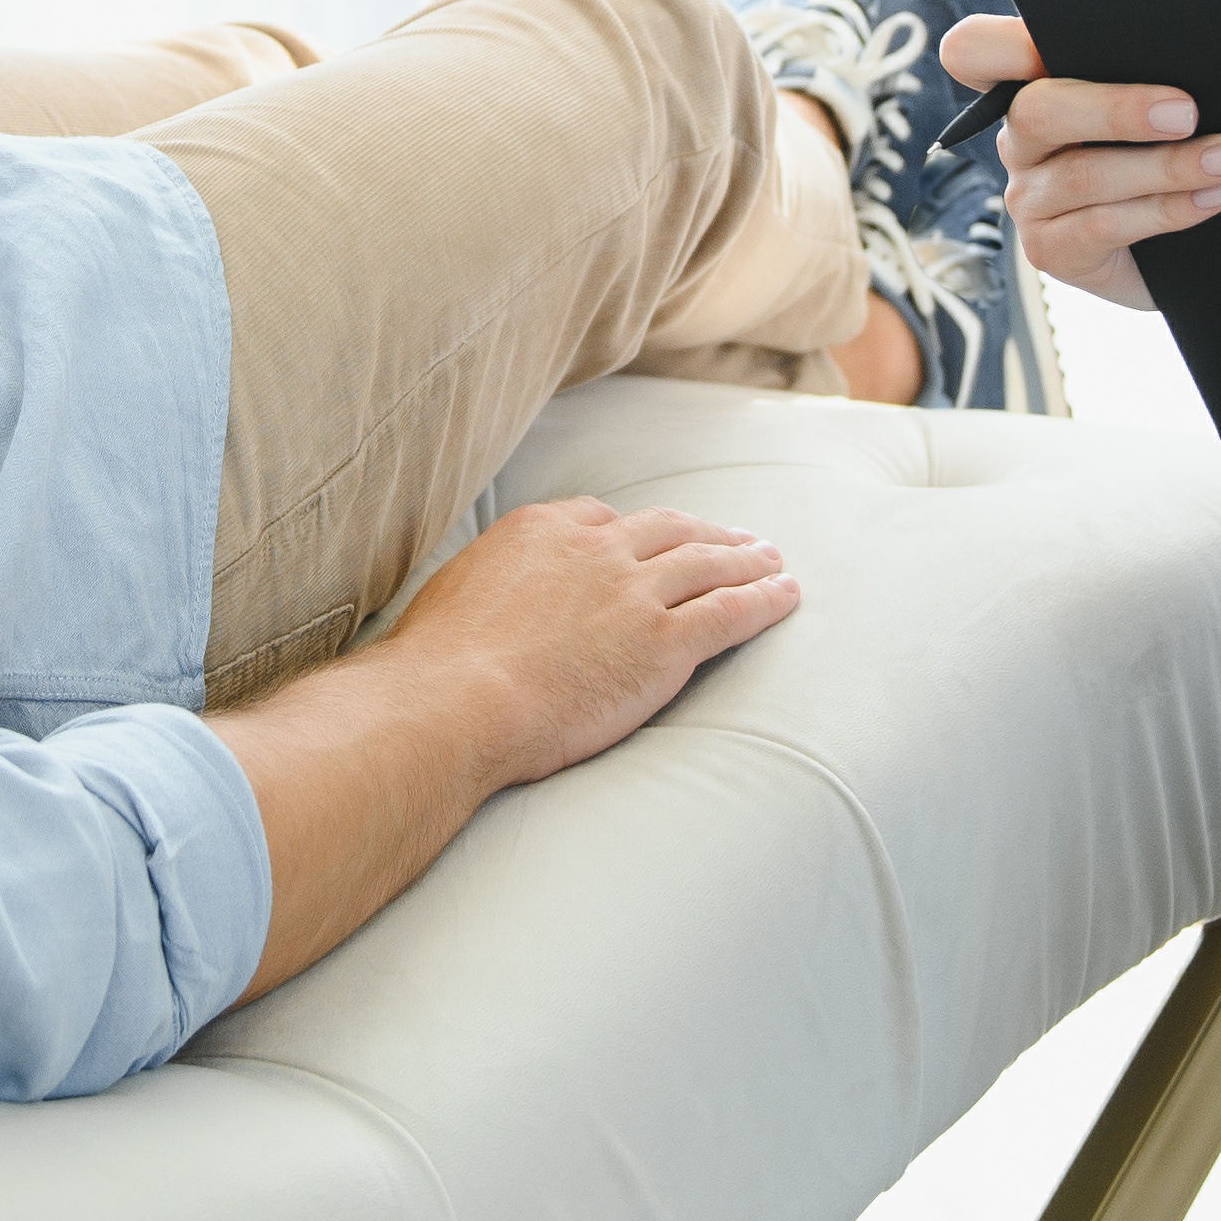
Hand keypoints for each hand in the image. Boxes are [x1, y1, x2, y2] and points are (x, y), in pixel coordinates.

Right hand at [210, 498, 797, 1000]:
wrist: (452, 702)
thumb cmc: (432, 672)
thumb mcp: (448, 605)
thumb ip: (478, 597)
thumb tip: (463, 620)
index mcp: (542, 532)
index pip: (605, 518)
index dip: (639, 530)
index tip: (656, 537)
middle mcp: (596, 550)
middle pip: (669, 529)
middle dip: (708, 530)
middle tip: (738, 535)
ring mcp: (635, 593)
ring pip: (710, 562)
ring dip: (748, 558)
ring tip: (774, 560)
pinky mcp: (665, 643)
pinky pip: (732, 611)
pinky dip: (765, 600)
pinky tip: (787, 595)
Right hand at [936, 12, 1220, 313]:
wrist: (1179, 248)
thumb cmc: (1162, 152)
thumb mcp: (1150, 105)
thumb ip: (1145, 70)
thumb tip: (1192, 47)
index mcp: (1030, 84)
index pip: (976, 51)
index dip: (1005, 44)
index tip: (1067, 40)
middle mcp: (1018, 138)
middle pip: (1036, 110)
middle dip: (1118, 109)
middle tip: (1187, 112)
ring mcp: (1028, 196)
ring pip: (1082, 174)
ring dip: (1165, 166)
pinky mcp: (1049, 249)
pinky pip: (1102, 226)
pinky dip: (1164, 211)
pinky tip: (1209, 199)